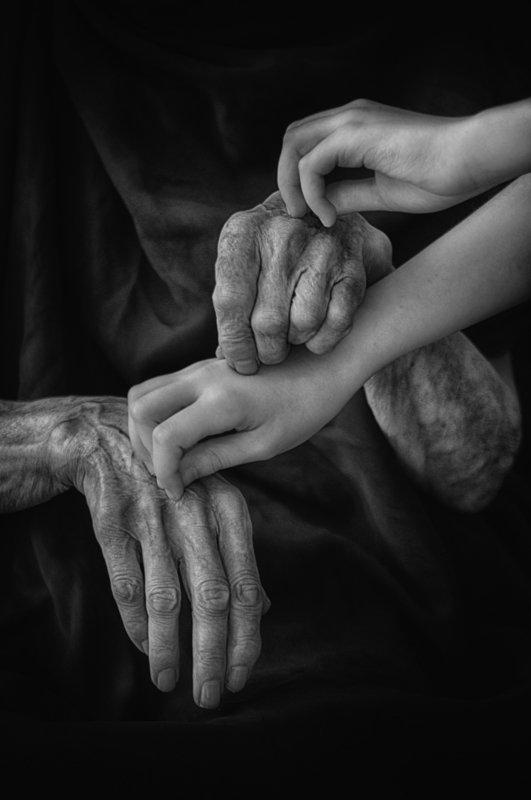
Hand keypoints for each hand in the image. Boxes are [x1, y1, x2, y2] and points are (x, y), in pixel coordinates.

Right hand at [46, 397, 268, 707]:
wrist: (111, 438)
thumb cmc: (175, 482)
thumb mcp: (217, 506)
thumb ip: (239, 556)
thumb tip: (264, 609)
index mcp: (230, 510)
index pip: (247, 585)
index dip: (246, 637)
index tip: (240, 677)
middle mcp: (196, 514)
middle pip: (212, 597)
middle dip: (212, 653)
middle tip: (209, 696)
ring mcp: (153, 516)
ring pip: (166, 597)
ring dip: (169, 647)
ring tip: (170, 682)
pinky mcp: (113, 521)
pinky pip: (126, 583)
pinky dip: (134, 622)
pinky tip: (143, 647)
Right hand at [128, 350, 350, 498]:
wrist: (324, 363)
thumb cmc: (304, 407)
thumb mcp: (265, 444)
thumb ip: (215, 458)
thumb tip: (178, 478)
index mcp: (221, 401)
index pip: (165, 436)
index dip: (163, 471)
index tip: (178, 492)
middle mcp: (202, 378)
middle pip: (140, 408)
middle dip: (144, 448)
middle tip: (170, 474)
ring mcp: (198, 367)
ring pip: (143, 392)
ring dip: (145, 427)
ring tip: (170, 456)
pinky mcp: (201, 366)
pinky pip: (160, 385)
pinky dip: (156, 413)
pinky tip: (181, 435)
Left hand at [213, 190, 391, 372]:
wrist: (326, 213)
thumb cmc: (271, 250)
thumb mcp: (243, 262)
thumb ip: (232, 304)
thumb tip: (225, 358)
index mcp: (243, 232)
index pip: (231, 303)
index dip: (235, 345)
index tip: (241, 364)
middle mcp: (283, 235)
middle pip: (268, 321)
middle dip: (267, 350)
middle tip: (268, 353)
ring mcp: (322, 248)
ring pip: (303, 324)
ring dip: (295, 342)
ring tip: (291, 335)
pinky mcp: (352, 265)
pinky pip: (336, 322)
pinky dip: (323, 341)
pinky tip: (314, 335)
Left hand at [277, 98, 494, 224]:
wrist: (468, 161)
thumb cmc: (438, 176)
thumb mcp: (381, 191)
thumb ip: (349, 194)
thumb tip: (322, 206)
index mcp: (357, 125)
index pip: (308, 141)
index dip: (298, 176)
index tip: (310, 211)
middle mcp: (350, 116)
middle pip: (293, 138)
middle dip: (286, 178)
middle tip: (299, 214)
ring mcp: (351, 120)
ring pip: (293, 145)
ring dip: (292, 185)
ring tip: (309, 216)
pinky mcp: (354, 134)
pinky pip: (311, 164)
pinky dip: (311, 193)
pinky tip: (329, 216)